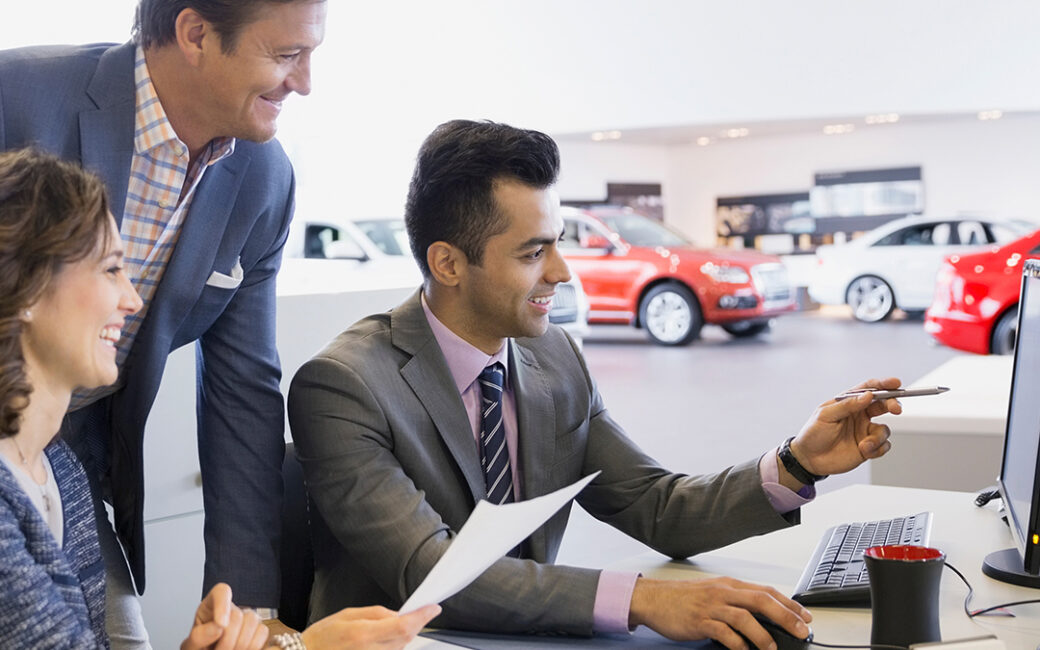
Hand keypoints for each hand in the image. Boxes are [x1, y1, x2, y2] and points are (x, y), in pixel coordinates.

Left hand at [179, 583, 268, 649]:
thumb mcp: (191, 645)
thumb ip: (198, 636)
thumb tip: (218, 627)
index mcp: (211, 606)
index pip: (221, 592)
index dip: (223, 605)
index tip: (221, 625)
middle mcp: (231, 608)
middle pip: (237, 615)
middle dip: (227, 640)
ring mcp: (247, 617)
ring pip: (252, 622)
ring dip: (239, 645)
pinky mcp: (259, 629)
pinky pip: (262, 633)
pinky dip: (252, 646)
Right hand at [300, 604, 440, 649]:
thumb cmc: (321, 638)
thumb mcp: (347, 614)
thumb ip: (376, 613)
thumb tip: (398, 614)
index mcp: (363, 634)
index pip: (403, 625)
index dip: (422, 616)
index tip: (433, 608)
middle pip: (406, 638)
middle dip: (415, 624)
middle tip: (418, 613)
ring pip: (401, 649)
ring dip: (404, 637)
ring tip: (389, 628)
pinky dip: (394, 646)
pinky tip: (385, 640)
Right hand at [628, 577, 811, 648]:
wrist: (655, 599)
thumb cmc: (684, 598)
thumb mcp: (714, 593)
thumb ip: (736, 602)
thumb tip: (763, 616)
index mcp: (730, 585)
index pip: (766, 591)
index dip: (789, 603)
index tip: (805, 616)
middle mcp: (723, 592)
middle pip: (761, 600)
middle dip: (785, 616)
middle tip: (801, 630)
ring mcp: (711, 606)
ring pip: (744, 617)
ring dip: (763, 634)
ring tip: (772, 648)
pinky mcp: (700, 621)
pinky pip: (724, 633)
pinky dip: (737, 644)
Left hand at [789, 377, 902, 478]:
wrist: (809, 459)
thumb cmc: (813, 433)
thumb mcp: (825, 415)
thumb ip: (847, 405)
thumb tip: (867, 395)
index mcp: (849, 403)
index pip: (869, 389)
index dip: (883, 384)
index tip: (895, 383)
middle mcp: (860, 415)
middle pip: (883, 404)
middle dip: (892, 404)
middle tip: (896, 408)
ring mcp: (864, 431)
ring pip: (885, 429)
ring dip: (878, 437)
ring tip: (864, 445)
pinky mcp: (868, 447)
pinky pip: (884, 446)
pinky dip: (878, 449)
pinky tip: (865, 451)